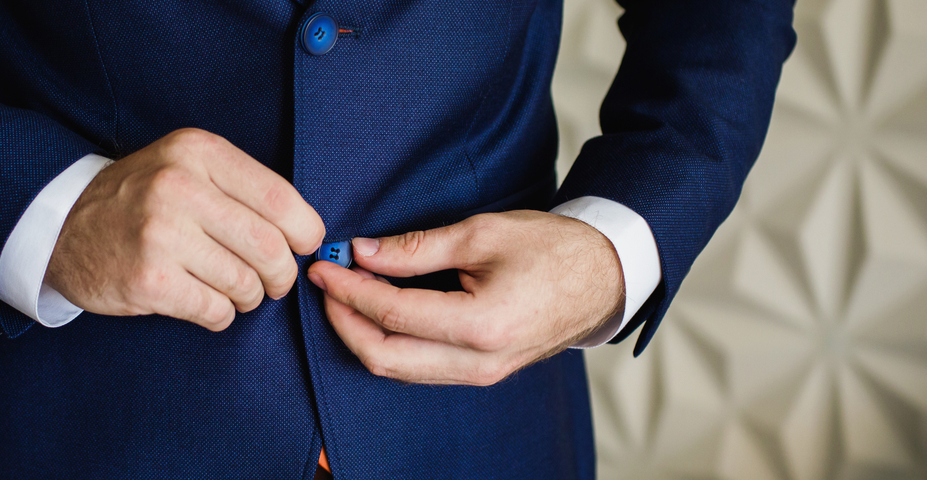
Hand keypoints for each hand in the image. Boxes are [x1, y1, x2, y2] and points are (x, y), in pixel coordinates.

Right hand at [47, 128, 325, 330]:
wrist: (61, 227)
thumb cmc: (140, 200)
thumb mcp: (186, 166)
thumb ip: (242, 187)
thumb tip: (308, 231)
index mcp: (198, 151)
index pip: (280, 199)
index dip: (305, 232)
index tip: (302, 246)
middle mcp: (179, 186)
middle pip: (269, 247)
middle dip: (281, 275)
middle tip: (272, 282)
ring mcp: (161, 233)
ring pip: (245, 284)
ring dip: (248, 298)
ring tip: (231, 290)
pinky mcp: (148, 278)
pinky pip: (215, 311)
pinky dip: (220, 315)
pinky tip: (204, 302)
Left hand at [306, 210, 623, 385]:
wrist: (604, 278)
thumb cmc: (551, 249)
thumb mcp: (481, 233)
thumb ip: (416, 248)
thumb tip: (361, 253)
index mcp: (482, 325)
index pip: (393, 315)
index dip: (349, 291)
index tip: (323, 266)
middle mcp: (479, 362)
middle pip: (385, 358)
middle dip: (344, 321)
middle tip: (324, 284)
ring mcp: (481, 375)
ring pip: (399, 371)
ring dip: (362, 335)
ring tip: (342, 294)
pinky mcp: (480, 374)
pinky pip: (419, 370)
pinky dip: (388, 344)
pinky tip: (375, 312)